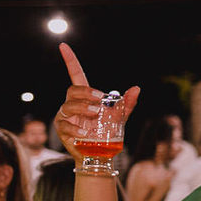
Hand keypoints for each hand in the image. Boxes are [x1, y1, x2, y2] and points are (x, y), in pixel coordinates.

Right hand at [55, 43, 139, 158]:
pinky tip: (86, 133)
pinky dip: (76, 128)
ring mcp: (66, 117)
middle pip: (72, 89)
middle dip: (86, 92)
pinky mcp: (62, 131)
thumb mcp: (121, 117)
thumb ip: (128, 103)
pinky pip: (65, 125)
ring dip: (82, 108)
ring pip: (68, 106)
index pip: (76, 75)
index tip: (63, 45)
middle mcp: (73, 104)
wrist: (102, 154)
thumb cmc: (109, 133)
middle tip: (100, 99)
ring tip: (96, 114)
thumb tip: (137, 88)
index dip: (70, 60)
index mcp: (86, 97)